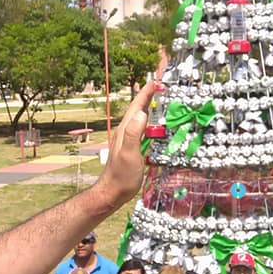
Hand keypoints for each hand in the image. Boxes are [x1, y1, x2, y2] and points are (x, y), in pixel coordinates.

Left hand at [92, 82, 152, 208]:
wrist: (112, 192)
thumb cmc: (122, 176)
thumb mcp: (129, 154)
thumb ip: (134, 133)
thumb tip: (141, 113)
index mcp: (126, 130)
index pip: (136, 107)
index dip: (145, 93)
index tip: (154, 81)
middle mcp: (126, 132)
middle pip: (138, 110)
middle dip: (148, 97)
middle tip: (160, 86)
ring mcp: (128, 140)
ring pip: (140, 119)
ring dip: (149, 108)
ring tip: (159, 100)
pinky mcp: (132, 148)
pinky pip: (143, 130)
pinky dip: (150, 123)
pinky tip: (155, 126)